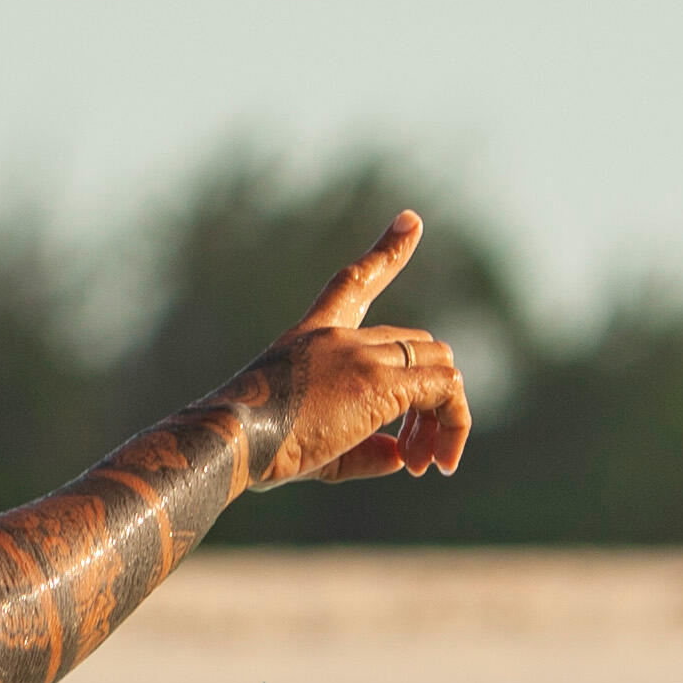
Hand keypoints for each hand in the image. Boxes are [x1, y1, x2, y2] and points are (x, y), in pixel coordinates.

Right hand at [213, 213, 471, 490]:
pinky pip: (444, 390)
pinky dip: (453, 424)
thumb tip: (400, 454)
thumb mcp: (311, 445)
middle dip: (431, 396)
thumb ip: (361, 448)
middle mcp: (342, 336)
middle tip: (418, 452)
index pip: (354, 282)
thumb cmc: (253, 448)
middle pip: (418, 343)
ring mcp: (362, 355)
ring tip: (430, 463)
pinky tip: (435, 463)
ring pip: (439, 363)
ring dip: (444, 415)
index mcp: (313, 336)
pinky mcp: (379, 381)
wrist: (229, 439)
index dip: (387, 251)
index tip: (412, 219)